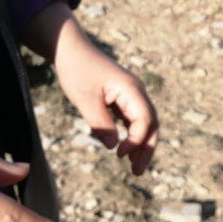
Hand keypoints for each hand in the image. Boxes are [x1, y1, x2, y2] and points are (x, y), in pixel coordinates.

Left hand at [22, 2, 158, 174]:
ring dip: (142, 143)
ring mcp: (131, 94)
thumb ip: (100, 123)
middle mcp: (136, 92)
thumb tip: (113, 147)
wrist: (71, 49)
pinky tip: (125, 149)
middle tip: (137, 172)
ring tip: (134, 167)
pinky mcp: (123, 97)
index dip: (136, 140)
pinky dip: (133, 135)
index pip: (145, 119)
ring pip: (145, 122)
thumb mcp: (84, 98)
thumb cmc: (77, 70)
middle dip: (147, 148)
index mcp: (131, 89)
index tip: (119, 155)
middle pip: (151, 123)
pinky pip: (134, 118)